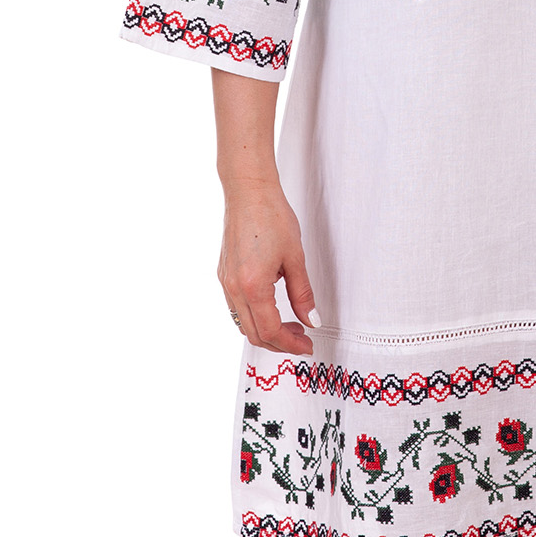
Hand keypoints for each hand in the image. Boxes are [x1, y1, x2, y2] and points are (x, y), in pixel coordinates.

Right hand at [217, 181, 318, 353]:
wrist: (249, 191)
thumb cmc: (272, 216)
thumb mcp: (295, 257)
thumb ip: (302, 293)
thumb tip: (312, 319)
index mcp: (253, 286)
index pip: (271, 331)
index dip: (290, 344)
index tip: (307, 345)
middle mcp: (234, 288)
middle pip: (254, 333)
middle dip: (279, 342)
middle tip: (301, 338)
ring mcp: (225, 281)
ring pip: (243, 323)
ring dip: (265, 330)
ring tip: (290, 323)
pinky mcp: (224, 273)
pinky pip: (236, 307)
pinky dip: (254, 316)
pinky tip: (272, 306)